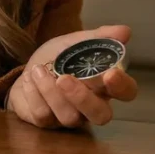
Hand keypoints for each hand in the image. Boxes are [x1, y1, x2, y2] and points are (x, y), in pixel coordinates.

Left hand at [7, 25, 137, 128]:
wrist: (28, 69)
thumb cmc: (58, 58)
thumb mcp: (76, 42)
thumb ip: (99, 37)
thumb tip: (124, 31)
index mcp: (105, 86)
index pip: (126, 92)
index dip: (122, 86)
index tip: (111, 73)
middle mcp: (91, 107)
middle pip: (100, 115)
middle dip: (82, 98)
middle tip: (63, 78)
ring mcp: (69, 118)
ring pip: (68, 117)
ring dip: (50, 91)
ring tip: (38, 70)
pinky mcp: (46, 122)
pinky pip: (43, 115)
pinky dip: (33, 94)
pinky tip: (29, 79)